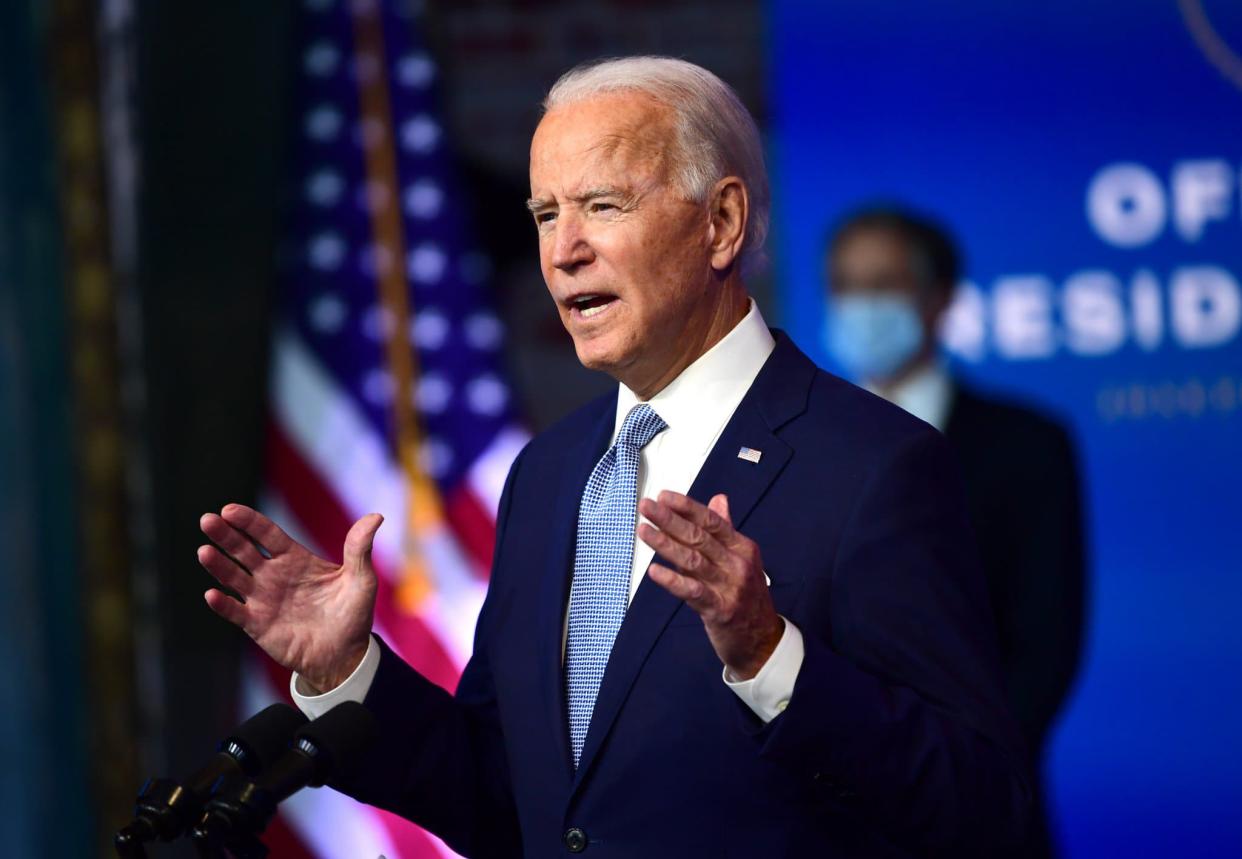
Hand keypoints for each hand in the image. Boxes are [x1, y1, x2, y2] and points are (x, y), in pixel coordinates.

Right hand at [197, 503, 381, 692]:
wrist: (345, 655)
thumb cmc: (352, 614)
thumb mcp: (360, 579)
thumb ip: (360, 548)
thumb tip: (376, 516)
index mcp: (295, 559)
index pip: (266, 534)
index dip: (249, 522)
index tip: (230, 509)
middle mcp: (273, 575)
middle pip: (243, 550)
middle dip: (225, 535)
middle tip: (207, 520)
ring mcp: (263, 599)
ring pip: (234, 577)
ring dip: (218, 565)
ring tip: (204, 551)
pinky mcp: (257, 625)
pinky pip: (236, 612)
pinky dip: (223, 604)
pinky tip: (212, 594)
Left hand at [638, 491, 783, 679]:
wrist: (763, 641)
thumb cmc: (747, 598)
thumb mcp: (742, 560)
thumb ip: (726, 530)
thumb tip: (718, 500)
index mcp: (742, 548)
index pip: (712, 521)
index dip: (687, 507)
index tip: (664, 496)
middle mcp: (737, 564)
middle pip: (699, 537)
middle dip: (670, 519)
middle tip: (647, 507)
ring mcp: (729, 587)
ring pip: (693, 560)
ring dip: (665, 544)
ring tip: (644, 530)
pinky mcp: (720, 610)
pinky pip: (693, 592)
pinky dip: (672, 580)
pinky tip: (654, 571)